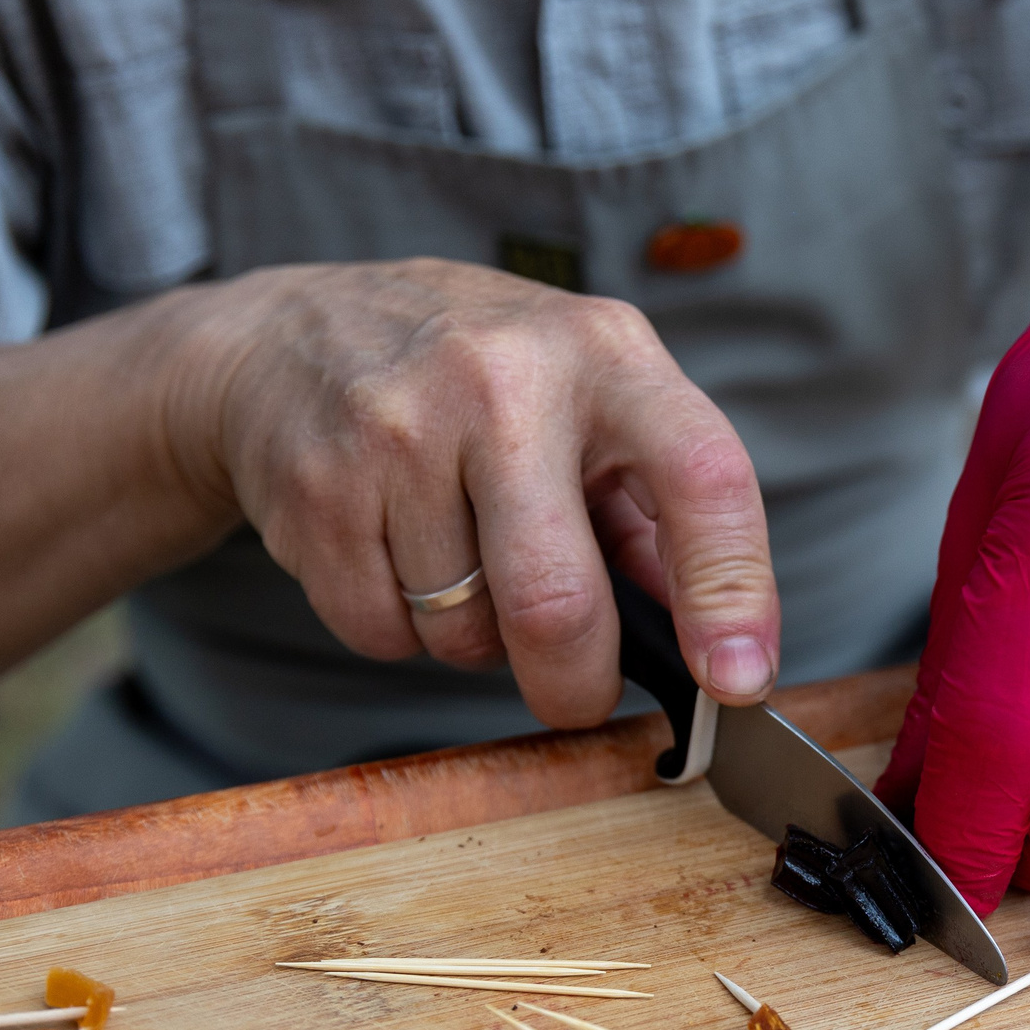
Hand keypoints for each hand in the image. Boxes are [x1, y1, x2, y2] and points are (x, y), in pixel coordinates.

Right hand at [164, 258, 778, 727]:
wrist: (292, 336)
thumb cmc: (476, 384)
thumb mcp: (586, 398)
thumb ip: (652, 512)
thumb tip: (718, 642)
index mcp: (606, 354)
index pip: (703, 477)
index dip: (732, 593)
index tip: (737, 678)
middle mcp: (506, 379)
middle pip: (557, 602)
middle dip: (576, 683)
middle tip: (577, 693)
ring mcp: (401, 429)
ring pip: (465, 634)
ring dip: (474, 641)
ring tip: (459, 560)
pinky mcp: (319, 487)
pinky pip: (383, 633)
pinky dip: (400, 630)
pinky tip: (394, 554)